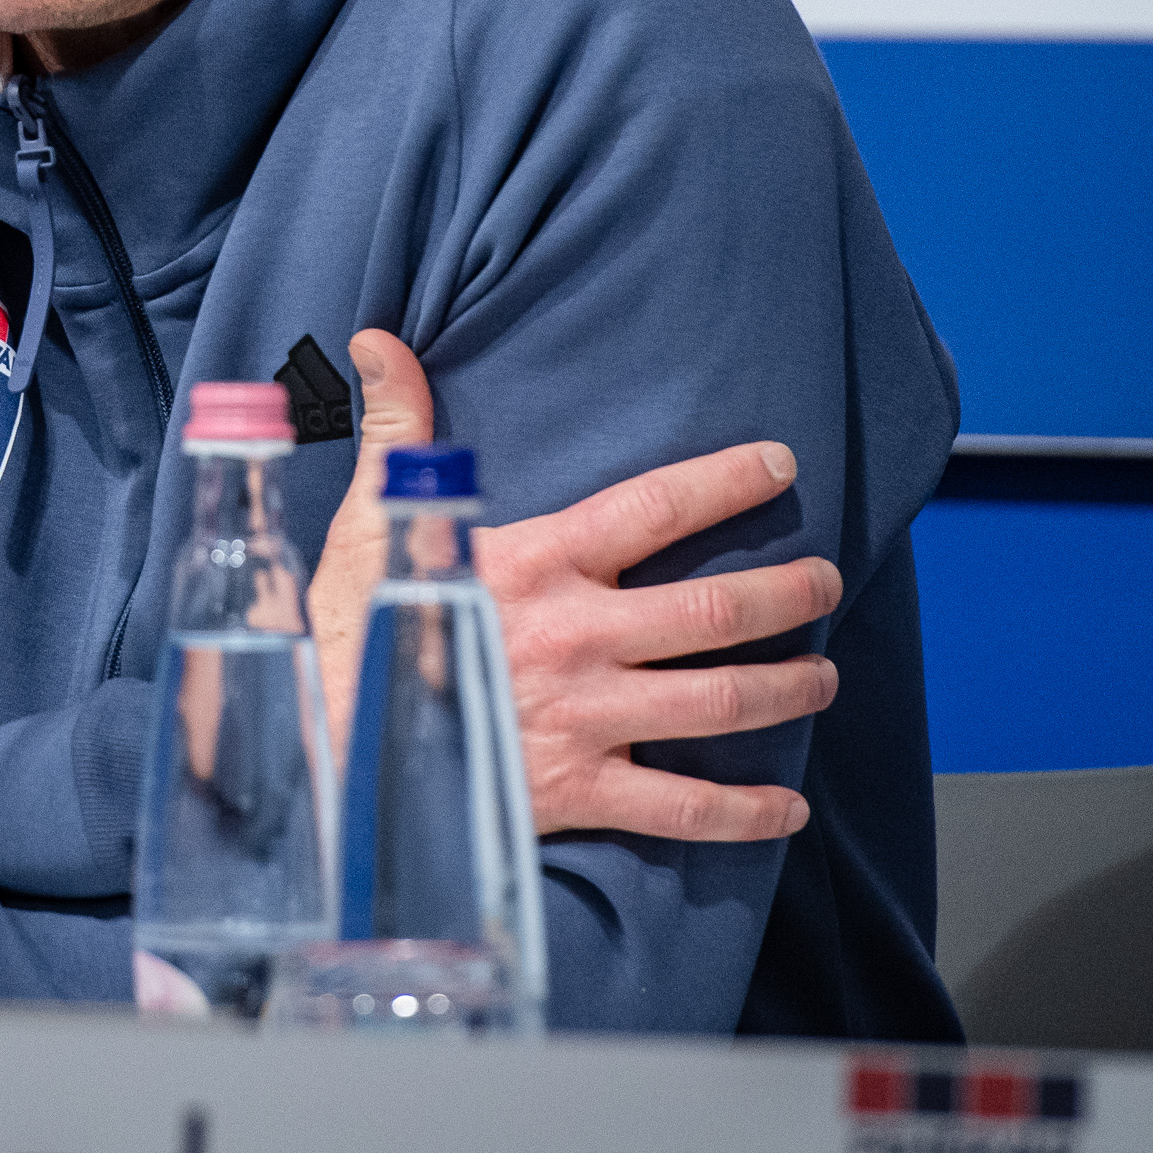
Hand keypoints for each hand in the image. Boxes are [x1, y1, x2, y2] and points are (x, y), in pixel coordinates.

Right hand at [306, 331, 842, 843]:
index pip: (654, 508)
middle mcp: (577, 637)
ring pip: (719, 701)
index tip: (780, 467)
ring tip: (823, 677)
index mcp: (537, 562)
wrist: (326, 750)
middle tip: (827, 582)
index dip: (726, 483)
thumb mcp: (374, 520)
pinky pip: (683, 806)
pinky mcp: (578, 791)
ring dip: (788, 688)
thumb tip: (378, 340)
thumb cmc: (348, 629)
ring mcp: (586, 718)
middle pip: (713, 610)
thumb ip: (400, 430)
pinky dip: (746, 811)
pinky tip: (787, 805)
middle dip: (786, 593)